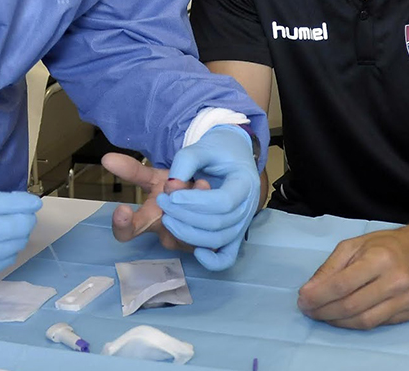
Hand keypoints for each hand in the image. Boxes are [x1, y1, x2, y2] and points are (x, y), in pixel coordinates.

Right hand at [101, 152, 208, 251]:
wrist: (205, 192)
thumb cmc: (175, 188)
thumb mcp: (153, 177)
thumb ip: (132, 170)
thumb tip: (107, 158)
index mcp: (147, 221)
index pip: (126, 232)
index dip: (122, 225)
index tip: (122, 209)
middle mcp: (165, 235)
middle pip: (165, 229)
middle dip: (172, 207)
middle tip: (174, 184)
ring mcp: (186, 242)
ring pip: (188, 232)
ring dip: (194, 208)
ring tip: (201, 183)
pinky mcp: (207, 245)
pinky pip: (208, 239)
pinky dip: (212, 218)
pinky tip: (215, 203)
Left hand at [156, 126, 260, 270]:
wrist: (232, 155)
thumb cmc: (218, 151)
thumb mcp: (202, 147)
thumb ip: (185, 162)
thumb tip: (170, 186)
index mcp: (244, 183)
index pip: (223, 202)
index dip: (195, 202)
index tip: (171, 193)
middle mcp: (247, 208)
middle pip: (217, 223)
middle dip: (184, 215)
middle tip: (162, 200)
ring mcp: (241, 224)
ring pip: (217, 240)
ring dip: (188, 233)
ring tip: (167, 217)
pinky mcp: (233, 235)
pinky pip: (227, 257)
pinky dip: (213, 261)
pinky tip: (196, 253)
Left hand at [297, 227, 408, 328]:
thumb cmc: (385, 246)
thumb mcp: (353, 245)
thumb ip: (330, 268)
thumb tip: (309, 291)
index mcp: (380, 258)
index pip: (342, 285)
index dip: (318, 296)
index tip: (302, 300)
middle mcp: (397, 280)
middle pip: (351, 306)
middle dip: (324, 311)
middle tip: (308, 310)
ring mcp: (408, 299)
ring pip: (365, 321)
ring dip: (338, 322)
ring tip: (323, 315)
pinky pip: (378, 324)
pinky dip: (357, 322)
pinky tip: (345, 316)